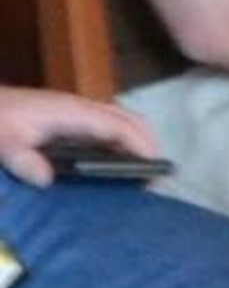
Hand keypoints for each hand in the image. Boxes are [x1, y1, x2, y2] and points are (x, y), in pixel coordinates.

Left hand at [0, 86, 161, 186]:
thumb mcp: (4, 142)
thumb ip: (24, 160)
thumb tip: (47, 180)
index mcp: (72, 112)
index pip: (118, 126)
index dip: (140, 146)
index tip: (153, 171)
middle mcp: (82, 108)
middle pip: (130, 118)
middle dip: (148, 143)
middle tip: (154, 176)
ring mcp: (79, 111)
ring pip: (122, 119)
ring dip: (138, 141)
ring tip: (142, 174)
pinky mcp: (73, 117)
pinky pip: (109, 125)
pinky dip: (123, 141)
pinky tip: (117, 165)